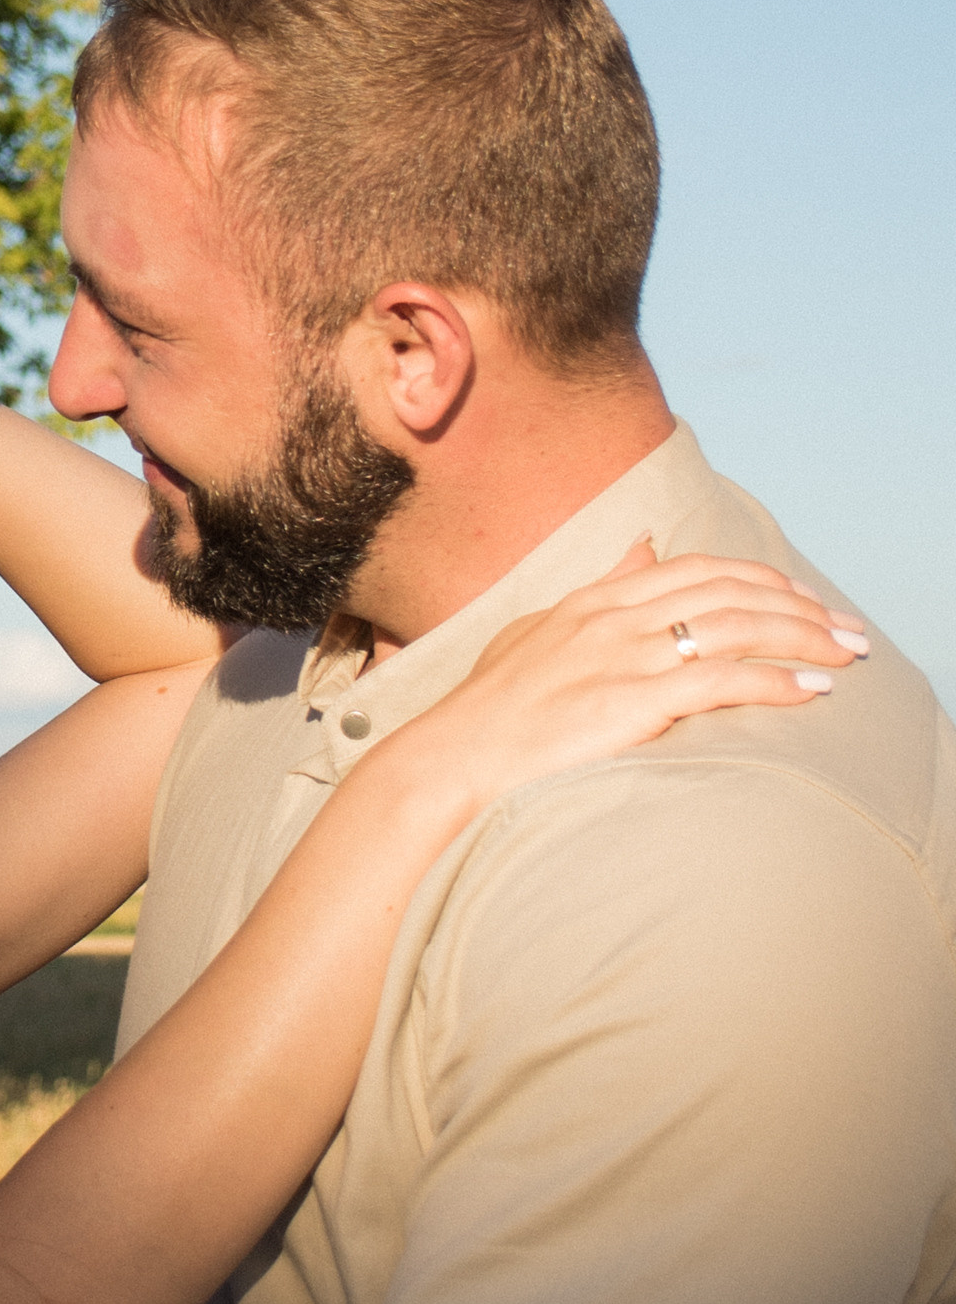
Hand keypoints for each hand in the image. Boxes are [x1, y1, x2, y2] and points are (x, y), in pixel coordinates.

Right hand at [387, 540, 867, 826]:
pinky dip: (775, 682)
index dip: (759, 578)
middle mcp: (615, 618)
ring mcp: (623, 656)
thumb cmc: (490, 708)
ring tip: (845, 657)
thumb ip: (599, 589)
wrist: (455, 757)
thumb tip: (643, 546)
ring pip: (736, 627)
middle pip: (730, 592)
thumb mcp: (540, 629)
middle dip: (800, 607)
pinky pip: (720, 681)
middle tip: (847, 630)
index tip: (802, 598)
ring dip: (803, 639)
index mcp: (596, 600)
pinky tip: (810, 692)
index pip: (696, 569)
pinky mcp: (631, 701)